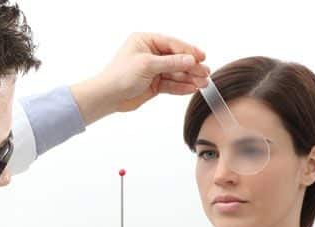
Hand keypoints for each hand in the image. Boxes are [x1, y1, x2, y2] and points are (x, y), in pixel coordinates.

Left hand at [71, 32, 209, 124]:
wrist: (108, 96)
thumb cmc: (120, 75)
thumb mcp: (147, 65)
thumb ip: (171, 62)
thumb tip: (191, 60)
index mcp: (146, 41)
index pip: (172, 44)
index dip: (188, 51)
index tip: (201, 57)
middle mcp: (150, 53)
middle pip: (176, 59)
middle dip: (191, 66)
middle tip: (205, 72)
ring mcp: (153, 69)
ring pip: (175, 72)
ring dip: (189, 78)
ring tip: (203, 83)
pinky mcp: (154, 84)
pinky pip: (171, 84)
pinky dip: (181, 87)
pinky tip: (192, 88)